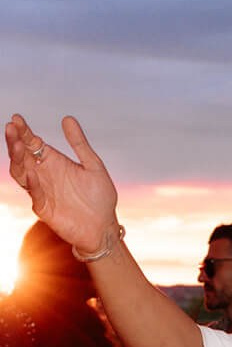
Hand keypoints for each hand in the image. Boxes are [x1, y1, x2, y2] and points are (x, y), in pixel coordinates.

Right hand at [6, 114, 119, 253]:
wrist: (104, 228)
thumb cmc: (100, 198)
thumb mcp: (94, 166)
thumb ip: (80, 144)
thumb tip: (67, 118)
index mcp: (53, 162)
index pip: (32, 143)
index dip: (23, 131)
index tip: (17, 119)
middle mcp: (43, 174)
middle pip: (22, 155)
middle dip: (15, 141)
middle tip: (11, 127)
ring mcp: (41, 191)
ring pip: (21, 172)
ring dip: (17, 159)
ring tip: (17, 145)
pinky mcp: (44, 208)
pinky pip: (34, 194)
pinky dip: (32, 183)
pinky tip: (32, 172)